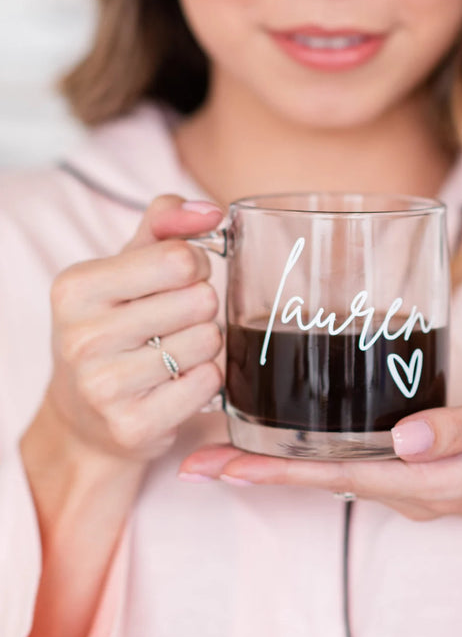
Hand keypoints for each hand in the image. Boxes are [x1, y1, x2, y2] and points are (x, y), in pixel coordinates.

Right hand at [42, 194, 225, 464]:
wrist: (83, 415)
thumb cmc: (113, 327)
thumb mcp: (123, 267)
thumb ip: (164, 223)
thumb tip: (209, 210)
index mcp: (76, 288)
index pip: (179, 259)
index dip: (196, 265)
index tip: (181, 278)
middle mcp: (82, 337)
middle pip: (200, 300)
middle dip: (202, 307)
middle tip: (177, 321)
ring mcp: (104, 387)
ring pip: (208, 342)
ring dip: (205, 344)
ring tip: (175, 351)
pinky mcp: (133, 425)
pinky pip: (208, 383)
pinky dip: (206, 379)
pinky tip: (179, 381)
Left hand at [180, 379, 461, 599]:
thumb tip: (404, 438)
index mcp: (438, 481)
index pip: (347, 477)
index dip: (286, 471)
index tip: (232, 465)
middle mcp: (416, 492)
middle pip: (325, 482)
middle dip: (260, 472)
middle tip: (195, 462)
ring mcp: (415, 488)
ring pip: (334, 476)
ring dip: (277, 466)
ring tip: (219, 452)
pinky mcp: (417, 474)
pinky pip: (353, 467)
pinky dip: (310, 456)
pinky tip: (283, 438)